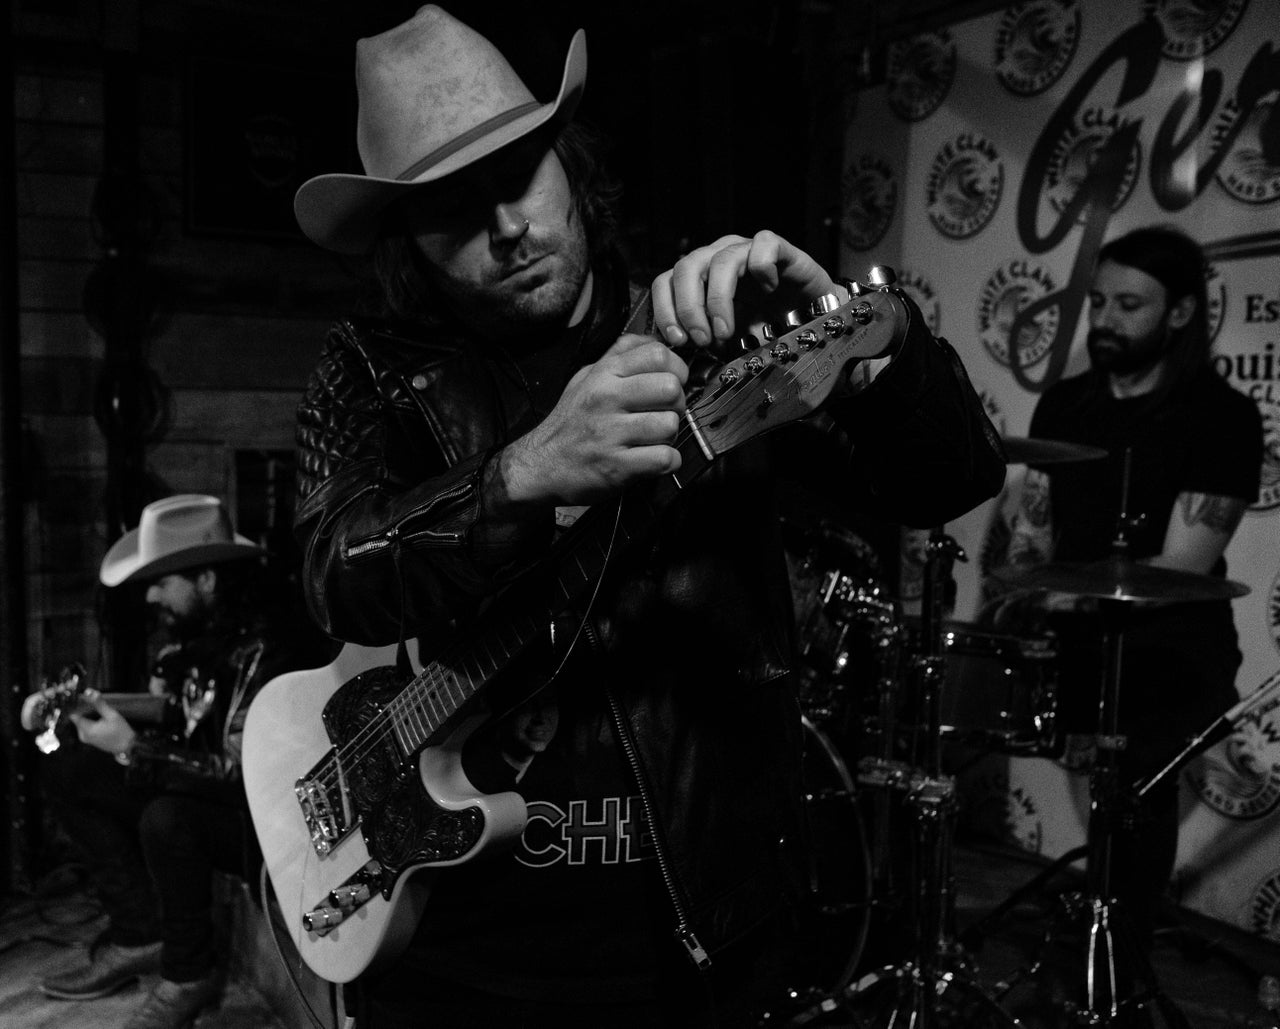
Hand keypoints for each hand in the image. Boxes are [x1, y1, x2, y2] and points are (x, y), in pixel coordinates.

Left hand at [68, 693, 136, 755]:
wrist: (126, 746)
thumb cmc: (121, 731)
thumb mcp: (111, 715)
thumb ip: (99, 704)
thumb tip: (89, 692)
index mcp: (87, 730)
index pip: (74, 714)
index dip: (78, 705)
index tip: (84, 698)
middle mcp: (82, 735)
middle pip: (78, 717)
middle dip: (86, 709)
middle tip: (97, 705)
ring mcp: (85, 738)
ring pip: (82, 721)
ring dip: (89, 715)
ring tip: (102, 713)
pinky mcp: (88, 739)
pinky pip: (85, 726)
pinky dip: (91, 721)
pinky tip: (101, 720)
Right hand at [502, 333, 688, 505]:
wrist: (541, 465)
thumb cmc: (570, 423)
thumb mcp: (586, 377)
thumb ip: (619, 357)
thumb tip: (653, 341)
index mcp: (604, 375)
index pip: (657, 354)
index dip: (676, 369)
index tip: (673, 382)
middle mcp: (607, 399)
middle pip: (670, 389)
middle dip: (677, 404)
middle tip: (665, 413)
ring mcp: (611, 433)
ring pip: (670, 425)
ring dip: (670, 436)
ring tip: (655, 439)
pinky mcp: (617, 466)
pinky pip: (664, 458)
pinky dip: (667, 462)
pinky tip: (654, 458)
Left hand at [650, 231, 836, 346]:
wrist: (811, 319)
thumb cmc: (764, 327)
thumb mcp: (726, 340)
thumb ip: (701, 340)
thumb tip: (678, 352)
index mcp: (699, 277)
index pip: (665, 282)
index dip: (665, 310)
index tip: (677, 341)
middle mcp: (718, 256)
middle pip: (686, 268)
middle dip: (689, 308)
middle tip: (701, 340)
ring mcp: (747, 249)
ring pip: (720, 260)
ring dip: (718, 300)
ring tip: (725, 331)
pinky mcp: (779, 247)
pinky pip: (764, 244)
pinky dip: (762, 269)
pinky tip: (769, 292)